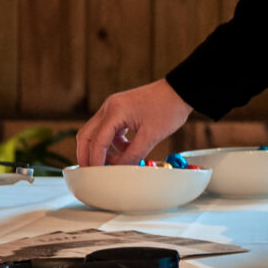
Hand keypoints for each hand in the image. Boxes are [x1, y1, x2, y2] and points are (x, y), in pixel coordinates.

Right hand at [76, 80, 193, 166]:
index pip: (97, 141)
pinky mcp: (120, 109)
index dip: (95, 161)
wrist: (181, 90)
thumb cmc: (169, 109)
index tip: (96, 176)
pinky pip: (109, 129)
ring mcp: (113, 107)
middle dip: (87, 155)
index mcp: (115, 111)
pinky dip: (113, 142)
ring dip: (101, 149)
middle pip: (87, 135)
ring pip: (96, 132)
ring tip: (113, 164)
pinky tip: (126, 150)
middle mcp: (109, 107)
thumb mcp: (151, 136)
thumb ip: (133, 155)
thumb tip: (119, 170)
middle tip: (92, 172)